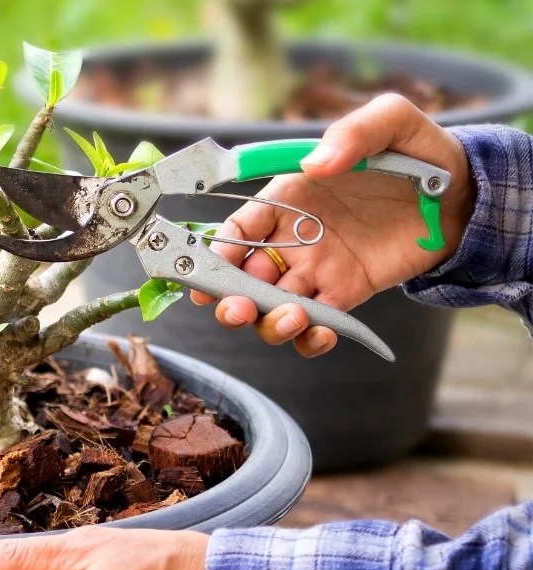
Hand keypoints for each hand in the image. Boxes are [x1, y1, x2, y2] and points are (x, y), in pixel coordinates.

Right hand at [192, 93, 475, 356]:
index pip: (237, 229)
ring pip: (272, 307)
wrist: (463, 191)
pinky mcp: (346, 294)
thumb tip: (317, 164)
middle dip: (230, 298)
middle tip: (238, 307)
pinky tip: (321, 332)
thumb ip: (351, 134)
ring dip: (268, 322)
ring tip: (293, 318)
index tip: (213, 267)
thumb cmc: (417, 150)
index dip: (217, 251)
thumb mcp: (389, 122)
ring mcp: (317, 270)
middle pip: (242, 278)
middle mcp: (292, 238)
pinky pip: (316, 325)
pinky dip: (309, 339)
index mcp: (287, 198)